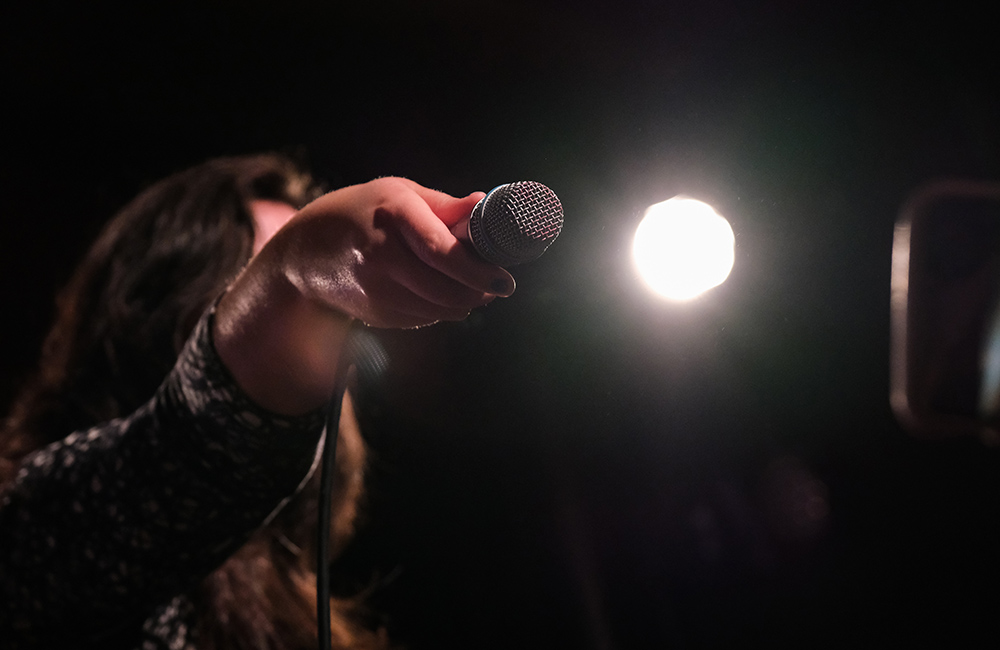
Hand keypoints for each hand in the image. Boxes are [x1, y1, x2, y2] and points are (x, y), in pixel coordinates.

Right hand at [272, 177, 514, 328]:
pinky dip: (437, 311)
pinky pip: (420, 319)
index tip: (504, 280)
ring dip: (463, 305)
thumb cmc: (362, 212)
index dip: (478, 271)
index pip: (443, 251)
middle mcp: (381, 252)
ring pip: (436, 309)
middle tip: (495, 287)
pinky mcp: (372, 311)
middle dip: (478, 293)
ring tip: (474, 292)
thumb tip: (483, 204)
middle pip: (444, 288)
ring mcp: (374, 286)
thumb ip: (444, 205)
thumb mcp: (399, 194)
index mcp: (394, 213)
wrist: (305, 250)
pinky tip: (438, 296)